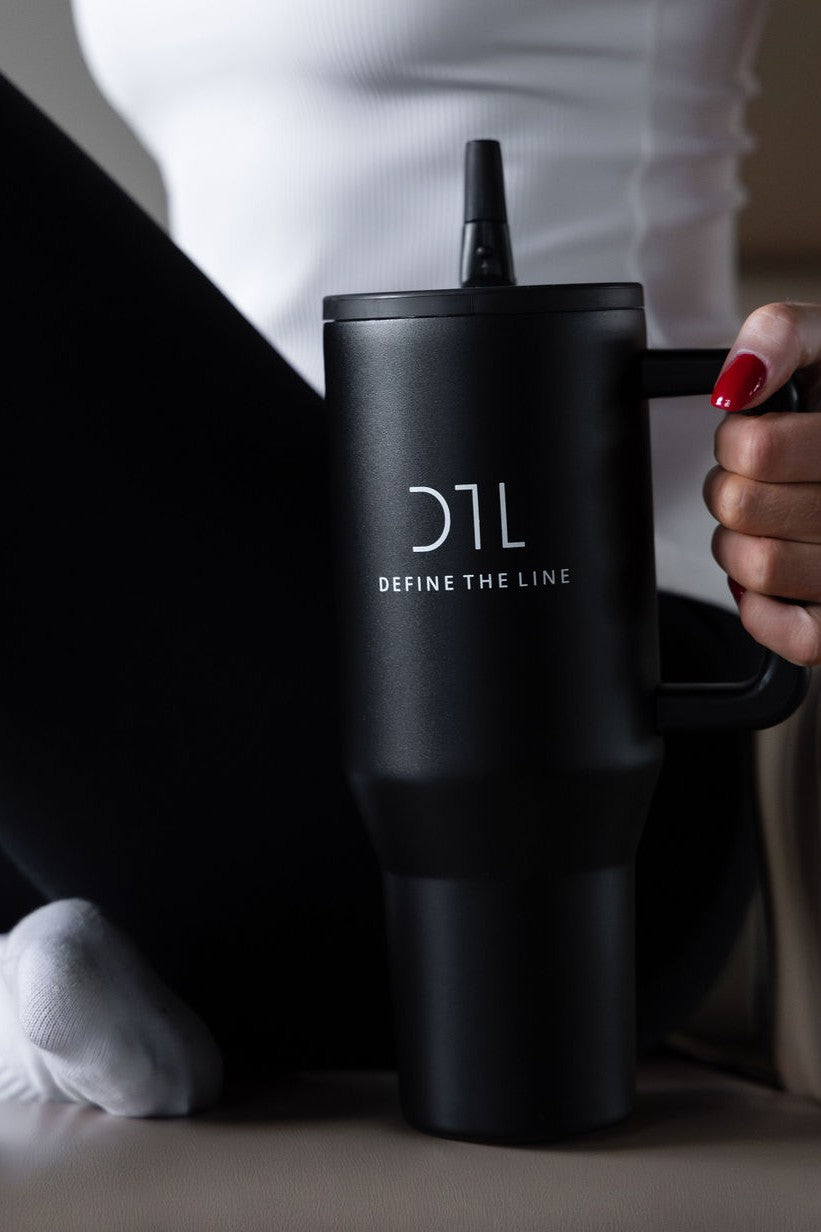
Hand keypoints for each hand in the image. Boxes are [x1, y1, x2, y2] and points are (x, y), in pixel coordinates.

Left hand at [703, 302, 820, 665]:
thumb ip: (782, 336)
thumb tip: (736, 384)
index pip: (755, 450)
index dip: (735, 440)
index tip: (754, 431)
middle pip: (742, 507)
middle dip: (730, 488)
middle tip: (757, 479)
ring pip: (757, 568)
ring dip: (738, 543)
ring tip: (768, 522)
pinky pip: (798, 637)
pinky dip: (764, 609)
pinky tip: (775, 575)